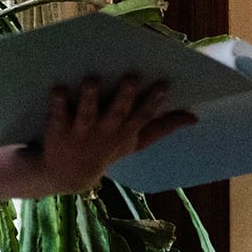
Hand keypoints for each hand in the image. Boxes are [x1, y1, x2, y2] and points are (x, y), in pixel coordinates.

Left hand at [36, 76, 194, 193]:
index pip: (144, 117)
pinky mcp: (58, 130)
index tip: (163, 84)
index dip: (154, 101)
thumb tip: (194, 117)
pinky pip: (57, 114)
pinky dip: (57, 103)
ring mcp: (82, 133)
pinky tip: (58, 88)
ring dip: (90, 97)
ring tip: (92, 80)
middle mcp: (106, 133)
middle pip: (118, 114)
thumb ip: (163, 127)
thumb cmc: (107, 150)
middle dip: (125, 97)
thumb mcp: (137, 142)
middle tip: (133, 77)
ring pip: (87, 113)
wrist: (69, 174)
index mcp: (127, 134)